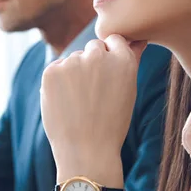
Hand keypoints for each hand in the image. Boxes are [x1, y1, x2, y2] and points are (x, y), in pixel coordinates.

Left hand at [40, 35, 146, 184]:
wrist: (88, 151)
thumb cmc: (112, 123)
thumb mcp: (129, 90)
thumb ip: (132, 60)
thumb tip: (138, 39)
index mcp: (123, 59)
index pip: (114, 40)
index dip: (110, 58)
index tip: (108, 76)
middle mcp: (98, 55)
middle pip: (93, 47)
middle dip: (92, 63)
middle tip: (93, 93)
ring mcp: (73, 62)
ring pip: (73, 59)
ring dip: (74, 73)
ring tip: (80, 102)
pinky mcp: (52, 70)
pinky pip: (56, 69)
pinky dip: (58, 82)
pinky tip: (65, 102)